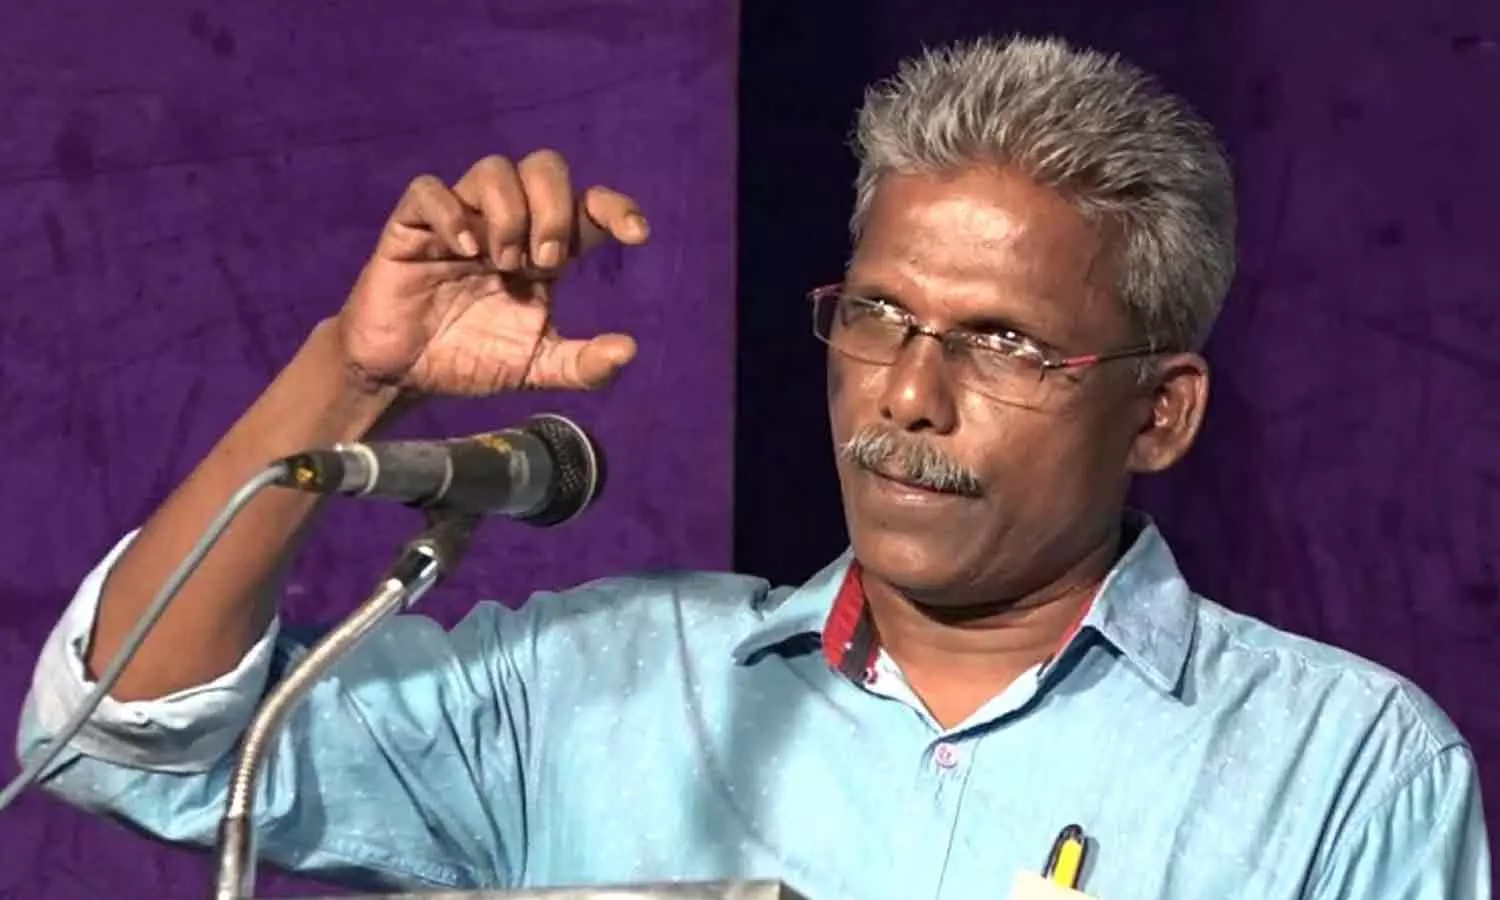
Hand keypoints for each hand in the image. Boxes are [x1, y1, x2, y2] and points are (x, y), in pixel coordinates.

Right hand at [334, 150, 648, 396]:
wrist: (404, 375)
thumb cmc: (471, 359)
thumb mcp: (536, 368)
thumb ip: (583, 364)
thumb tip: (629, 349)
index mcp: (544, 250)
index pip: (588, 206)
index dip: (616, 208)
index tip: (638, 234)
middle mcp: (507, 223)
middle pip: (546, 167)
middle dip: (555, 210)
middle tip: (545, 264)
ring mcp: (461, 219)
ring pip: (494, 168)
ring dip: (509, 212)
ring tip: (501, 263)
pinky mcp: (412, 226)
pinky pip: (430, 190)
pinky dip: (452, 212)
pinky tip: (463, 249)